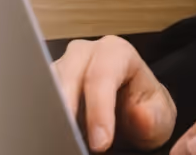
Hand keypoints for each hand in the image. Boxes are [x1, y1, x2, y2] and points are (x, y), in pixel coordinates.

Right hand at [52, 35, 176, 152]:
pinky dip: (42, 120)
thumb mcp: (159, 115)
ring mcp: (61, 69)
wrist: (130, 117)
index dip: (99, 109)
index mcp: (115, 52)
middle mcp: (84, 54)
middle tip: (71, 143)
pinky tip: (50, 136)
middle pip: (67, 76)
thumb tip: (139, 115)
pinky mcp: (45, 88)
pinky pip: (36, 100)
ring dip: (52, 116)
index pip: (102, 74)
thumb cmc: (143, 110)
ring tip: (60, 141)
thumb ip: (154, 115)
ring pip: (46, 87)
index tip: (101, 143)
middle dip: (68, 112)